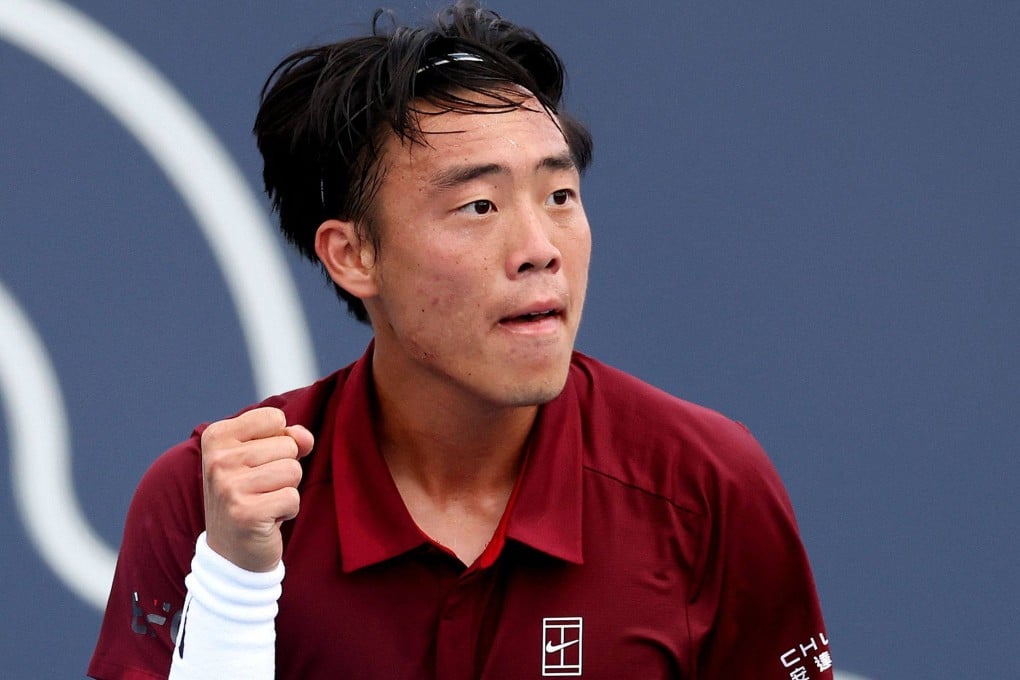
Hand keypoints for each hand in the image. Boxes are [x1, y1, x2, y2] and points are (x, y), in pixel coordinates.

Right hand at [200, 407, 313, 571]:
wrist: (231, 550)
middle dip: (283, 469)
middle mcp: (217, 459)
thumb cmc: (251, 493)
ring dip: (287, 489)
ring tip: (264, 502)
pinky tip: (267, 518)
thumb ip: (288, 436)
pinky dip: (288, 510)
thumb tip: (305, 437)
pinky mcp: (245, 513)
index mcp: (216, 436)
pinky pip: (293, 497)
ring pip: (293, 470)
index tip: (256, 463)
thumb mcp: (263, 457)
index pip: (274, 418)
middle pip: (287, 446)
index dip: (277, 441)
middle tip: (260, 489)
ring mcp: (228, 487)